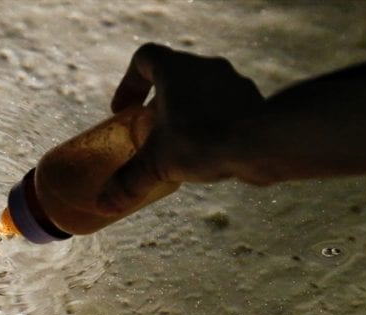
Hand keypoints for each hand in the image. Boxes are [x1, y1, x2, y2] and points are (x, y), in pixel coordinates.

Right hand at [97, 43, 264, 213]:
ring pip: (200, 92)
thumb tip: (104, 205)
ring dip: (186, 115)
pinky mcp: (251, 103)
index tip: (123, 110)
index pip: (145, 59)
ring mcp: (231, 83)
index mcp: (176, 69)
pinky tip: (207, 153)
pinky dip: (210, 126)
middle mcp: (205, 68)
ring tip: (178, 146)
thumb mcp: (157, 164)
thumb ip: (129, 182)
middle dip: (157, 105)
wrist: (261, 144)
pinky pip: (223, 108)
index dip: (129, 83)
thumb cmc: (204, 141)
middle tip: (148, 132)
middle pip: (173, 77)